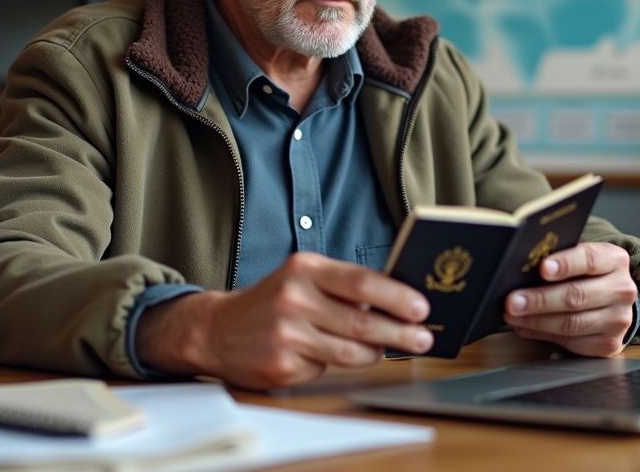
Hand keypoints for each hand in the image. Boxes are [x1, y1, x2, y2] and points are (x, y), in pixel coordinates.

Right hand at [134, 252, 432, 389]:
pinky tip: (329, 354)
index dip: (397, 296)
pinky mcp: (282, 365)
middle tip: (422, 338)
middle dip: (401, 333)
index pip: (362, 283)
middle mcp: (295, 300)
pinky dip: (335, 364)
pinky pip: (327, 369)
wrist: (217, 329)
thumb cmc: (272, 301)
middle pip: (363, 322)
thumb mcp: (302, 278)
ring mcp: (288, 335)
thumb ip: (342, 286)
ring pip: (351, 352)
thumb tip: (397, 299)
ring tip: (387, 349)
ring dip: (376, 353)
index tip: (421, 308)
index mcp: (304, 270)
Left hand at [503, 242, 637, 356]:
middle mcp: (621, 290)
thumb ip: (558, 262)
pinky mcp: (608, 343)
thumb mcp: (580, 260)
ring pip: (571, 322)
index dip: (565, 264)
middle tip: (513, 301)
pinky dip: (542, 334)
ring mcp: (618, 319)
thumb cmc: (587, 275)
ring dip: (536, 320)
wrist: (614, 300)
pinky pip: (570, 341)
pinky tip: (525, 328)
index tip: (542, 268)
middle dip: (540, 299)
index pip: (590, 259)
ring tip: (512, 316)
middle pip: (576, 295)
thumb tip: (520, 272)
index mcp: (614, 260)